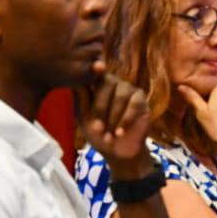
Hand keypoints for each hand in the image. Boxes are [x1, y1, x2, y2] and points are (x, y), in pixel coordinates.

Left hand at [76, 62, 153, 177]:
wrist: (116, 150)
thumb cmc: (97, 132)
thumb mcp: (83, 118)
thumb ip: (80, 100)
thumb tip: (76, 82)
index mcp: (95, 84)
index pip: (92, 73)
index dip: (94, 70)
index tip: (97, 67)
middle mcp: (111, 82)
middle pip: (106, 84)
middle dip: (100, 109)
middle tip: (97, 129)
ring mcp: (127, 88)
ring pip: (120, 96)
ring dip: (113, 119)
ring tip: (109, 136)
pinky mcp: (140, 98)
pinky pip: (133, 104)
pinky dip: (125, 120)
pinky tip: (120, 133)